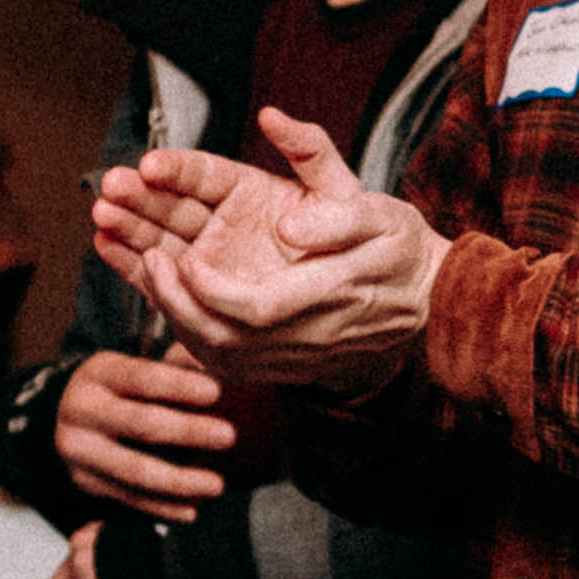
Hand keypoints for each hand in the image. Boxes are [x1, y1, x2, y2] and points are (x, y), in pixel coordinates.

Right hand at [54, 348, 239, 526]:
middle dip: (189, 431)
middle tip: (229, 436)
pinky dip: (163, 507)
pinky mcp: (86, 483)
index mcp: (99, 374)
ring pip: (135, 471)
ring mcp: (80, 451)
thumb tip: (220, 366)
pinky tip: (191, 509)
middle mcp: (81, 411)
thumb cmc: (122, 392)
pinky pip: (130, 500)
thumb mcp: (137, 369)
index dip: (179, 386)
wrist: (68, 419)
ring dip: (180, 481)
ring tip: (217, 485)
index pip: (141, 378)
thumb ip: (177, 367)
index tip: (216, 392)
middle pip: (140, 423)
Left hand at [129, 114, 444, 393]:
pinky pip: (230, 364)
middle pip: (229, 339)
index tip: (181, 255)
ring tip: (150, 272)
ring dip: (177, 318)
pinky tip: (167, 301)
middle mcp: (311, 335)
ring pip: (224, 357)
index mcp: (332, 293)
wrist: (427, 299)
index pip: (259, 308)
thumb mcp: (377, 210)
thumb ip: (336, 211)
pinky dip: (190, 337)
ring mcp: (299, 358)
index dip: (210, 288)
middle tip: (151, 259)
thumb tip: (289, 222)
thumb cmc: (398, 247)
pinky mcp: (289, 367)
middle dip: (178, 303)